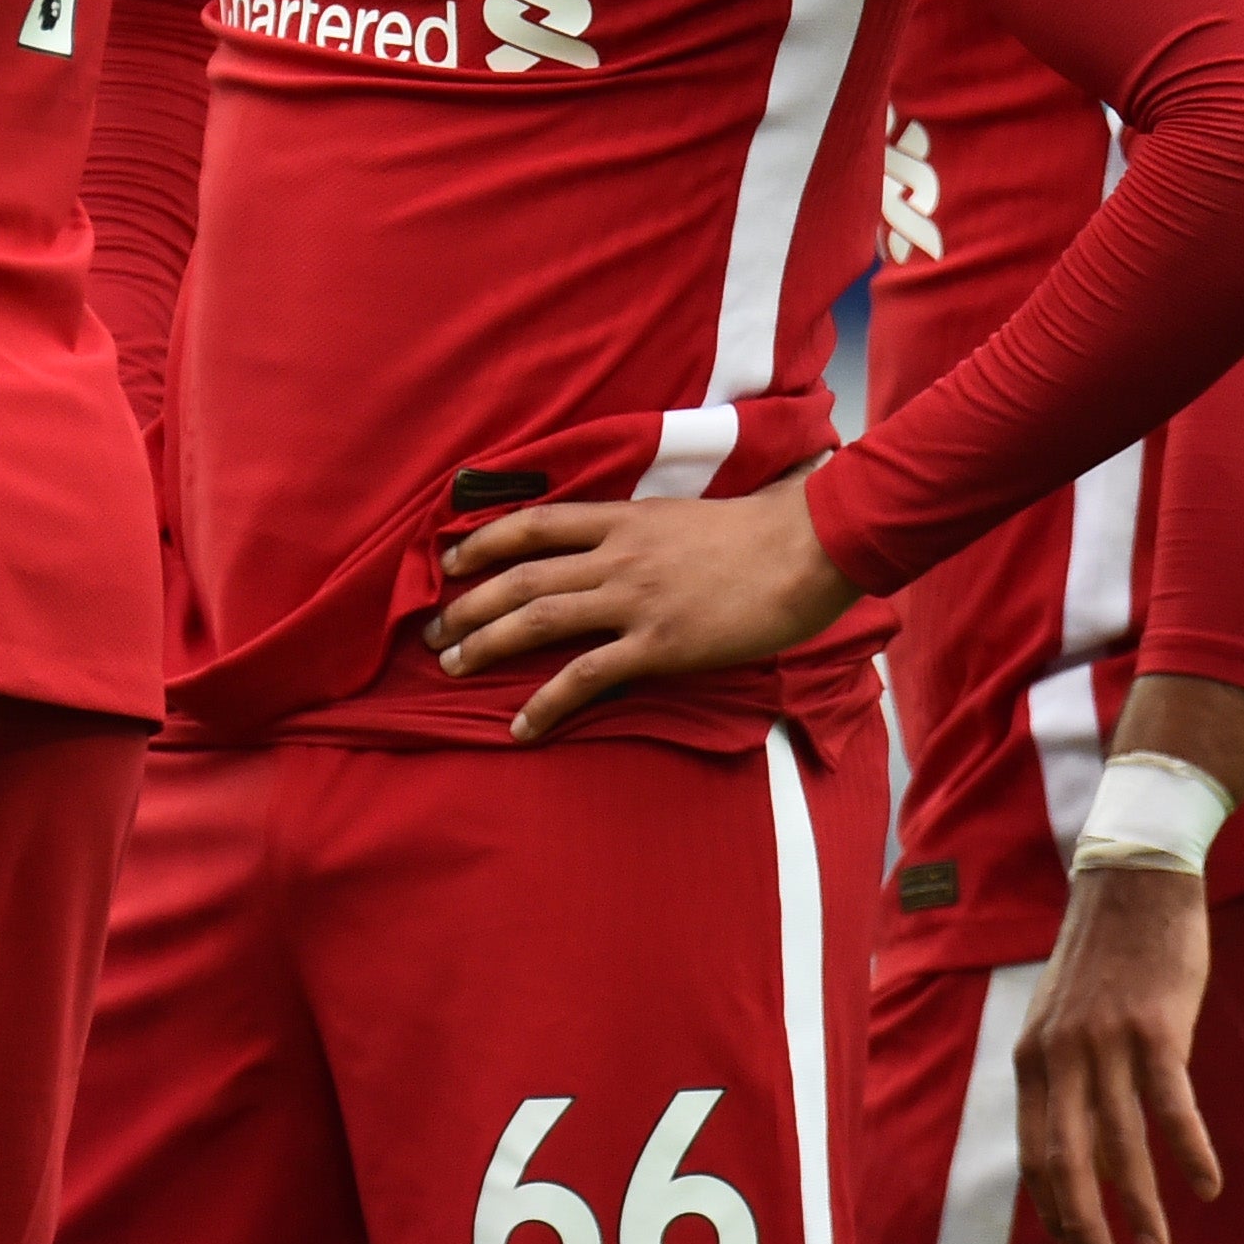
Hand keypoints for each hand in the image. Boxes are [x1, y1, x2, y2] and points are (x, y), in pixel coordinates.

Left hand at [424, 478, 861, 739]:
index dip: (484, 541)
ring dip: (486, 643)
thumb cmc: (761, 531)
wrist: (810, 547)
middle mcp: (617, 555)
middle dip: (468, 604)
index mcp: (623, 519)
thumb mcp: (685, 517)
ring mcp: (635, 599)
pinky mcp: (659, 644)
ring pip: (538, 618)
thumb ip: (643, 531)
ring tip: (452, 666)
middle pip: (521, 575)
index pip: (535, 523)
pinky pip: (586, 676)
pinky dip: (546, 702)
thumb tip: (618, 544)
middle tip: (433, 631)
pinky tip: (520, 726)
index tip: (448, 561)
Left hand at [1018, 861, 1219, 1243]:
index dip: (1052, 1206)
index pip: (1033, 1151)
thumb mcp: (1060, 1019)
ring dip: (1139, 1204)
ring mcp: (1105, 1042)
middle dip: (1082, 1222)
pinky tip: (1206, 1187)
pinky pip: (1171, 1106)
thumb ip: (1062, 1077)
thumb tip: (1080, 1149)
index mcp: (1031, 1056)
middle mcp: (1059, 1054)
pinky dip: (1189, 1152)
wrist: (1130, 884)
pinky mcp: (1154, 1030)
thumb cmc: (1101, 960)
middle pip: (1065, 1158)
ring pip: (1119, 1142)